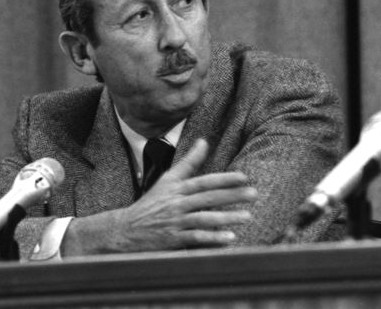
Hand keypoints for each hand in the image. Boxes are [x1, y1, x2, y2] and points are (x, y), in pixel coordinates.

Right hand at [62, 139, 257, 254]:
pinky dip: (212, 238)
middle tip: (254, 194)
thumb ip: (188, 162)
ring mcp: (175, 221)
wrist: (126, 229)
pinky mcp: (173, 239)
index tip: (244, 177)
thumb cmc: (151, 203)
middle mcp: (177, 203)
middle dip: (232, 196)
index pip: (204, 181)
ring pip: (203, 218)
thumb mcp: (168, 180)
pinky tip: (229, 238)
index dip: (224, 179)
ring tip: (247, 217)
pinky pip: (195, 238)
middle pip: (208, 198)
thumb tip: (204, 141)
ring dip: (226, 217)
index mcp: (177, 188)